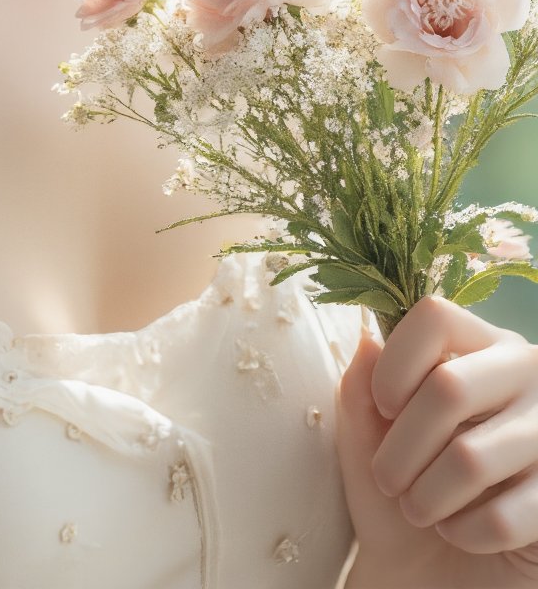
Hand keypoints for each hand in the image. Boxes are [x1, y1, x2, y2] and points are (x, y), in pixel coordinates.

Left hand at [335, 295, 537, 587]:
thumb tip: (367, 342)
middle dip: (401, 447)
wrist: (429, 571)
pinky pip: (503, 517)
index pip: (436, 318)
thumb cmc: (398, 491)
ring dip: (426, 496)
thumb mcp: (365, 438)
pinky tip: (458, 532)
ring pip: (470, 458)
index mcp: (477, 346)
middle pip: (450, 387)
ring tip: (419, 509)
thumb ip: (360, 388)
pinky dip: (464, 533)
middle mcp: (523, 374)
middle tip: (389, 480)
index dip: (396, 364)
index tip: (382, 407)